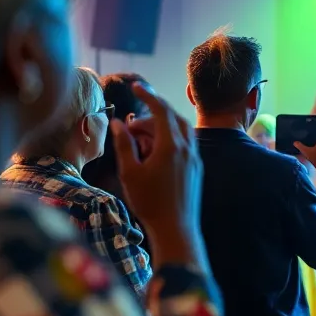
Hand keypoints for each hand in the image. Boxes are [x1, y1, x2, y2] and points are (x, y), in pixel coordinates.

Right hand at [111, 84, 203, 264]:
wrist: (176, 228)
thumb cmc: (149, 202)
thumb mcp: (130, 172)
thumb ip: (124, 144)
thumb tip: (119, 123)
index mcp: (172, 145)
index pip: (161, 110)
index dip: (148, 95)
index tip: (136, 86)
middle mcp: (188, 147)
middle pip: (173, 117)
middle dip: (153, 113)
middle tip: (132, 124)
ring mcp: (195, 157)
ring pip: (181, 130)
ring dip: (162, 126)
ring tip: (141, 137)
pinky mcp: (197, 167)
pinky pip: (185, 143)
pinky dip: (170, 138)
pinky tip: (155, 150)